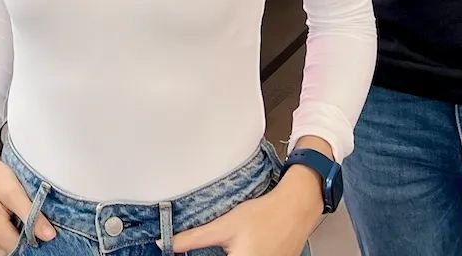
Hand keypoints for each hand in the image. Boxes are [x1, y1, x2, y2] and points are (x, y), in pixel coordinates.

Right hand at [0, 137, 56, 255]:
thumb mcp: (12, 189)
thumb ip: (30, 214)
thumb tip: (49, 235)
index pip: (24, 250)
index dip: (37, 240)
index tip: (44, 227)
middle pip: (15, 252)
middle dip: (28, 241)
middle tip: (34, 220)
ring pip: (7, 251)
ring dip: (18, 240)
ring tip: (20, 217)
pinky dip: (8, 238)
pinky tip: (11, 220)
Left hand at [172, 165, 321, 255]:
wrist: (295, 210)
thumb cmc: (263, 216)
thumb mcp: (223, 226)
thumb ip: (193, 238)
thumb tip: (166, 243)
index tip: (180, 254)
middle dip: (206, 255)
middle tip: (197, 247)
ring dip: (224, 254)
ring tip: (228, 244)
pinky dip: (238, 255)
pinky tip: (237, 246)